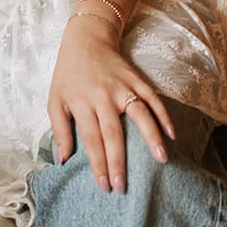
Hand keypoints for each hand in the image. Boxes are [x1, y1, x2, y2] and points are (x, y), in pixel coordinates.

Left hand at [47, 15, 174, 193]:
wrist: (85, 39)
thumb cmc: (68, 75)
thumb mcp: (54, 100)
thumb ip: (58, 130)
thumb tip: (63, 160)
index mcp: (80, 102)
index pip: (90, 139)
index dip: (98, 164)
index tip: (105, 186)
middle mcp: (102, 96)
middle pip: (113, 133)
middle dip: (118, 161)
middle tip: (124, 187)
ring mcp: (122, 86)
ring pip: (139, 114)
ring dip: (151, 137)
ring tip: (161, 160)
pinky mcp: (136, 79)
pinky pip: (153, 98)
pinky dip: (163, 115)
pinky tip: (172, 134)